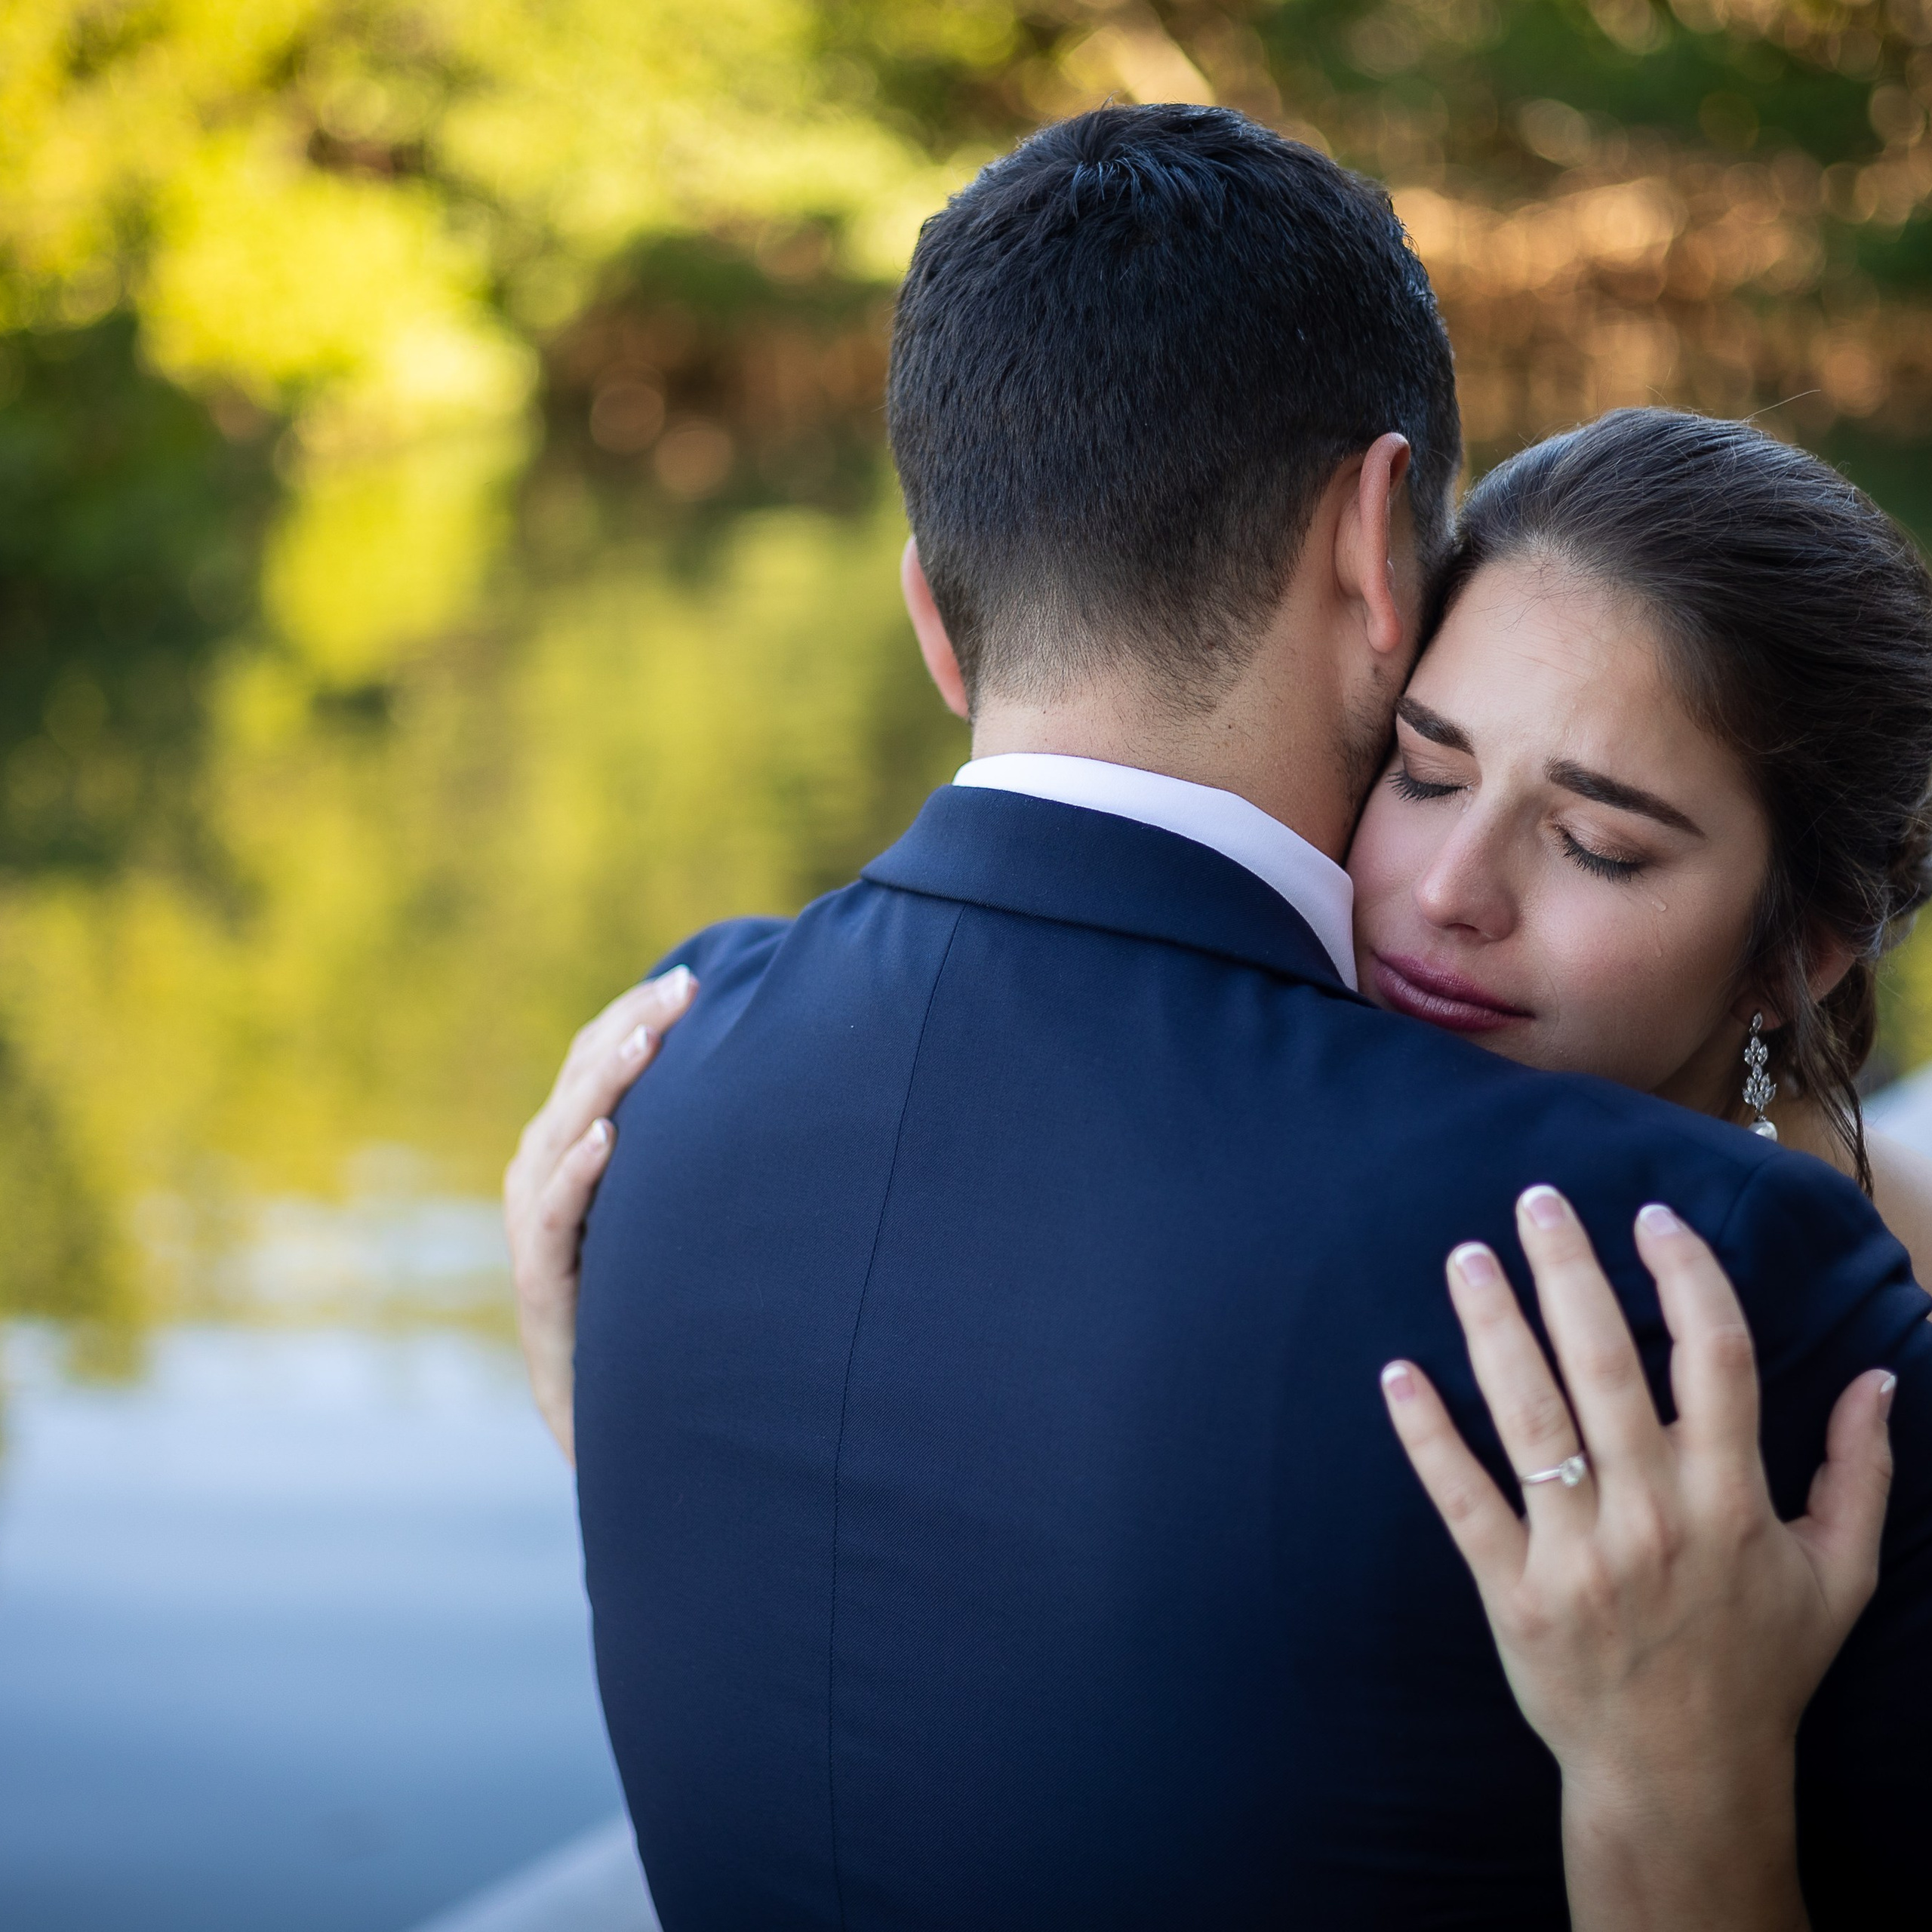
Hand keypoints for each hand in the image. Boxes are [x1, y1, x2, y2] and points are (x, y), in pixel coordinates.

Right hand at [503, 967, 697, 1461]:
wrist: (624, 1425)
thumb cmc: (659, 1310)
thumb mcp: (677, 1219)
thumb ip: (695, 1161)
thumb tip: (776, 1090)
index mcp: (570, 1154)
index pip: (593, 1064)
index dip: (636, 1019)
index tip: (695, 979)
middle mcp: (542, 1181)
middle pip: (578, 1083)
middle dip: (632, 1029)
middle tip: (686, 987)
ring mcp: (535, 1232)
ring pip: (560, 1136)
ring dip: (605, 1084)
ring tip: (650, 1042)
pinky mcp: (540, 1285)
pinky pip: (553, 1216)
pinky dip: (576, 1173)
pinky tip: (606, 1139)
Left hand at [1380, 1186, 1895, 1931]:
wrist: (1684, 1778)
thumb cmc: (1760, 1668)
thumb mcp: (1839, 1576)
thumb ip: (1859, 1473)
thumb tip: (1877, 1377)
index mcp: (1732, 1499)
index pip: (1715, 1358)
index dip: (1686, 1277)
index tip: (1651, 1217)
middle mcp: (1655, 1514)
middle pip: (1606, 1365)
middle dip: (1569, 1272)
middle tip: (1535, 1200)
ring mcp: (1579, 1553)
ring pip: (1528, 1416)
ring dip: (1493, 1328)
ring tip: (1466, 1257)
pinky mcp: (1513, 1592)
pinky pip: (1462, 1499)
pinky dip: (1426, 1435)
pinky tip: (1397, 1372)